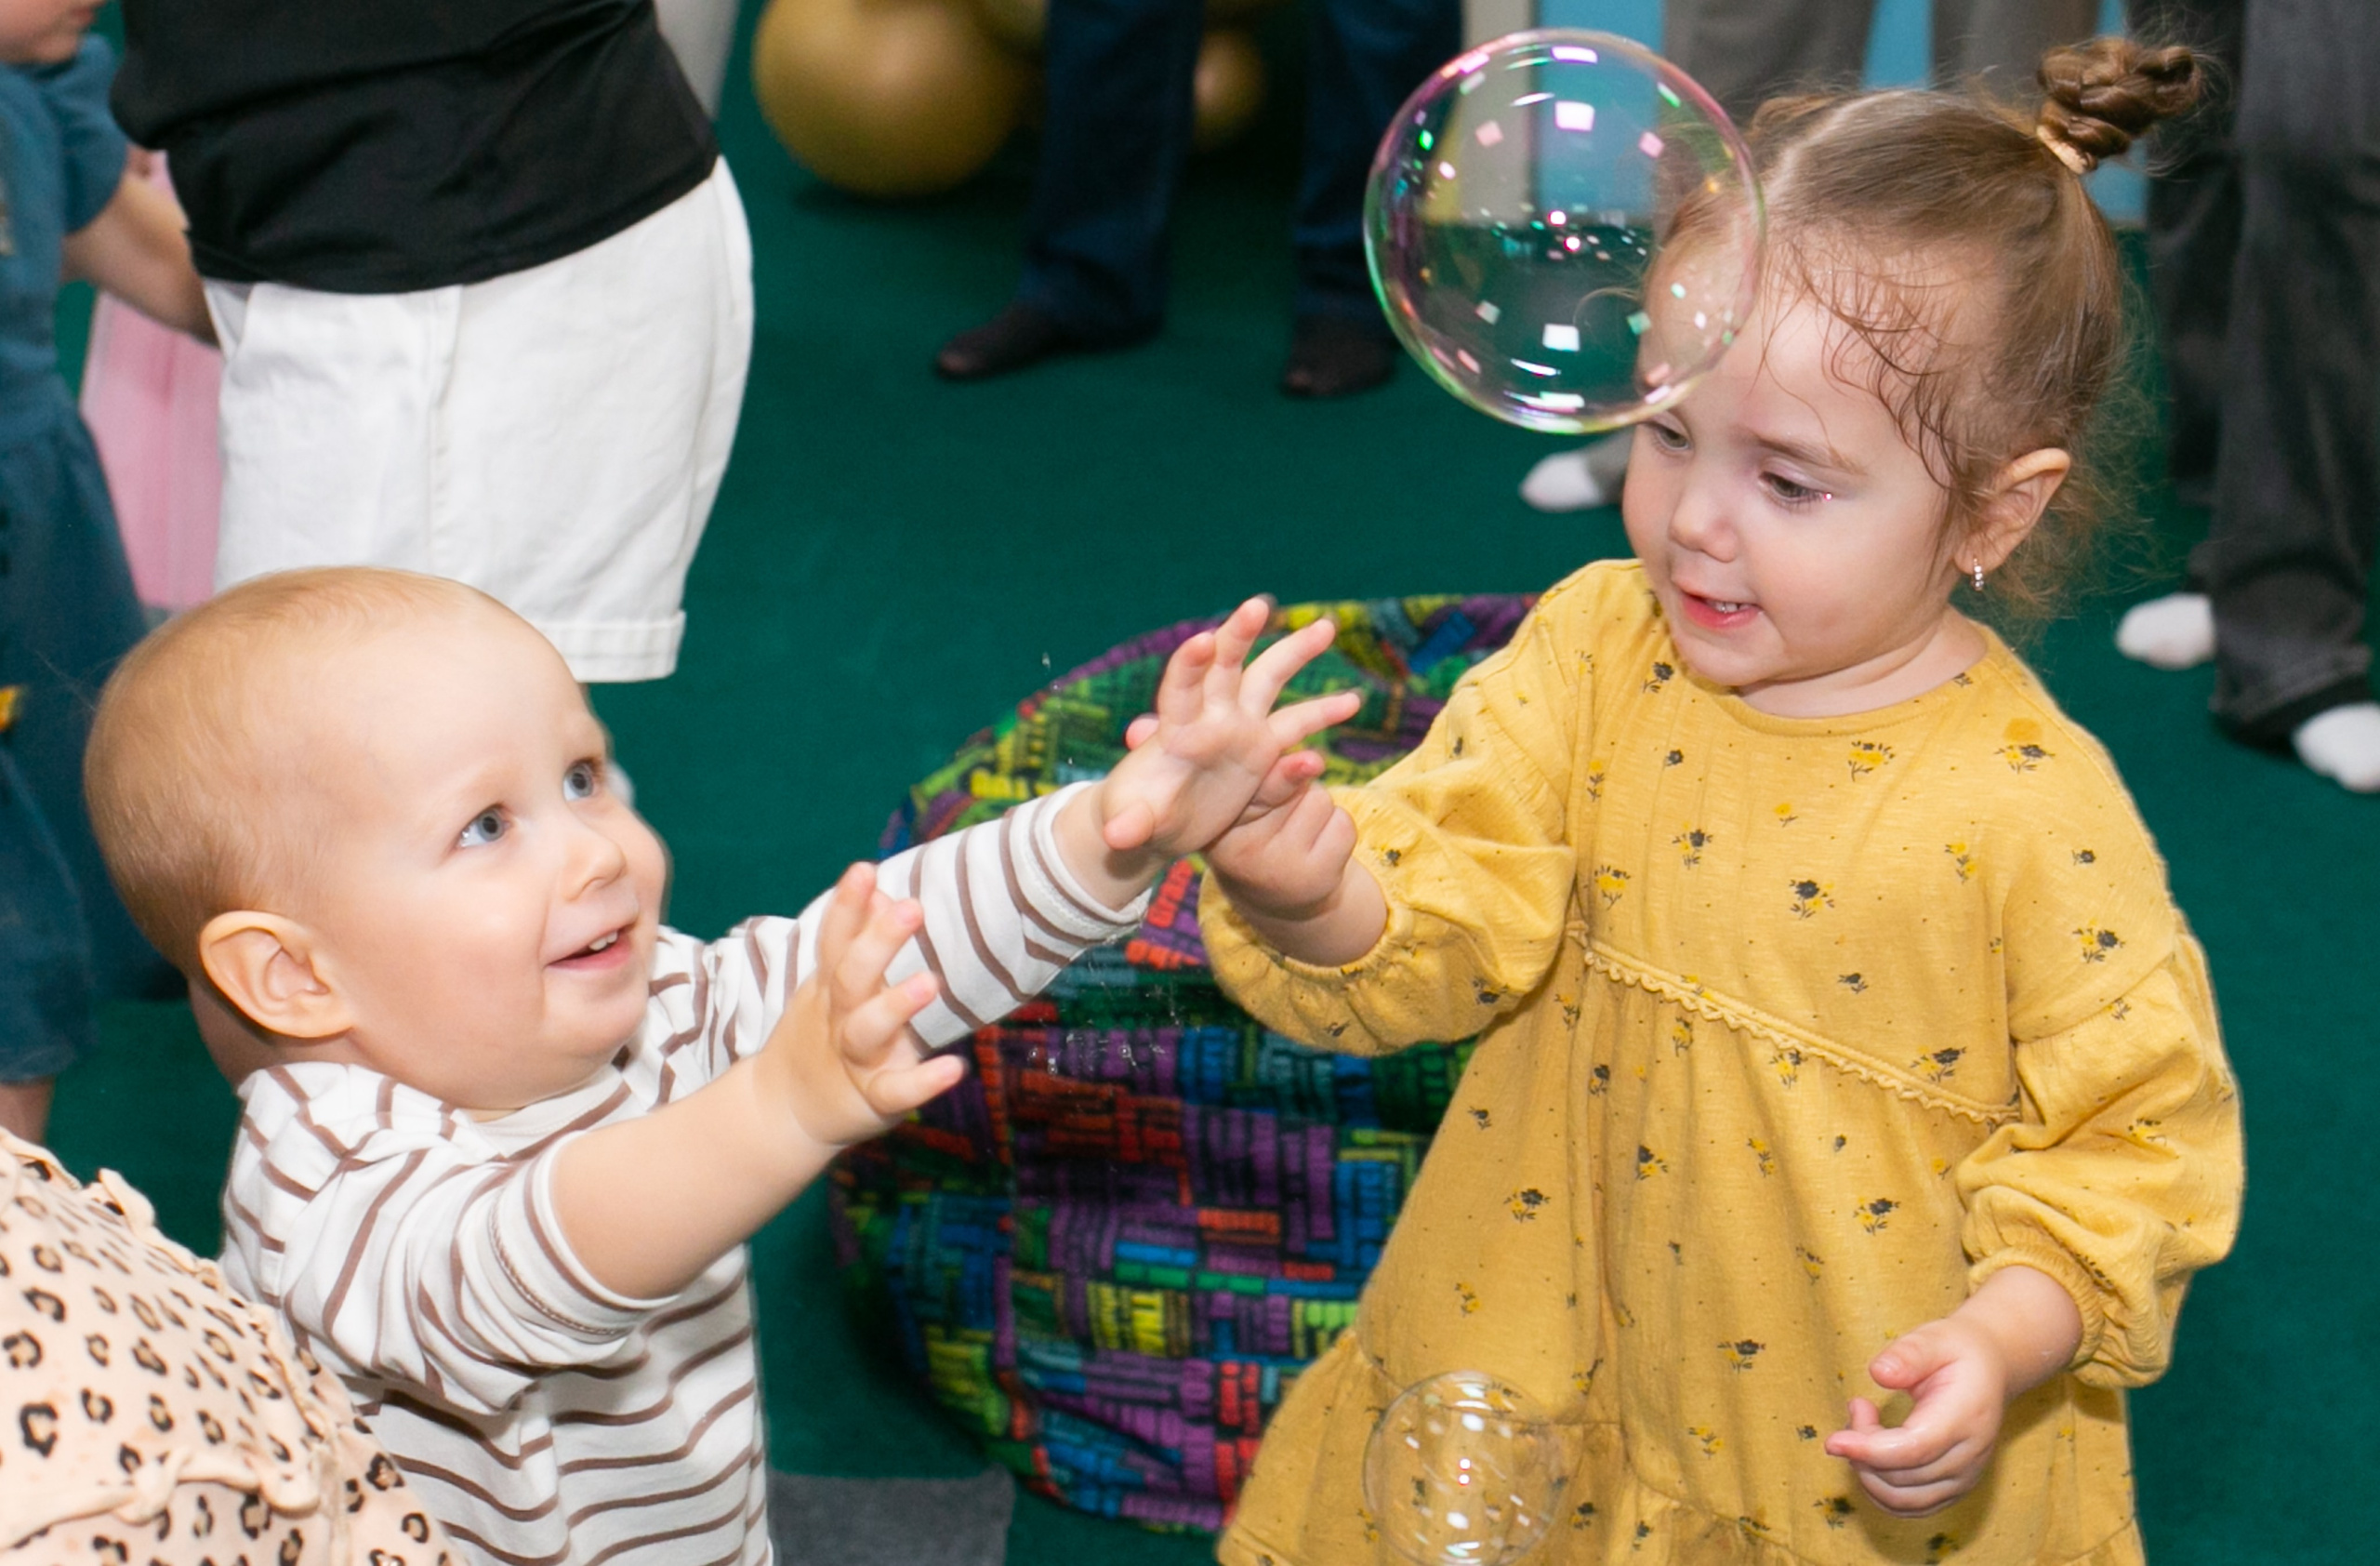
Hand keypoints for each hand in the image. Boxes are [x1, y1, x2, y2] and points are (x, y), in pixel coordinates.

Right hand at [765, 864, 965, 1150]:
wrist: (785, 1113)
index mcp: (831, 988)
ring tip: (930, 981)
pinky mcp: (873, 1099)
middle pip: (853, 976)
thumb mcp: (833, 987)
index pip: (835, 940)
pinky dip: (923, 1081)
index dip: (847, 905)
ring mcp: (855, 1059)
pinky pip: (897, 1090)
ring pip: (868, 1030)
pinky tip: (955, 1069)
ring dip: (897, 1005)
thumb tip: (884, 891)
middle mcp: (840, 1018)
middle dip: (878, 942)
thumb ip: (858, 940)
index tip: (864, 869)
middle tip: (911, 908)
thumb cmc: (823, 1035)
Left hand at [1091, 598, 1359, 870]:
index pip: (1180, 689)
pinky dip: (1321, 713)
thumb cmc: (1137, 817)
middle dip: (1239, 634)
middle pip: (1225, 666)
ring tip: (1327, 628)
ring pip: (1268, 681)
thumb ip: (1130, 825)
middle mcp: (1209, 718)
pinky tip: (1354, 701)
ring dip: (1295, 652)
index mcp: (1175, 731)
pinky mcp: (1260, 749)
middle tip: (1256, 606)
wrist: (1158, 821)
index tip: (1203, 641)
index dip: (1191, 665)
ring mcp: (1238, 729)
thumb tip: (1116, 836)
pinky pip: (1295, 725)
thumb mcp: (1132, 824)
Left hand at [1824, 1315, 2010, 1515]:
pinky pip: (1910, 1506)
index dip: (1869, 1450)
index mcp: (1965, 1418)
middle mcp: (1969, 1457)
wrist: (1990, 1369)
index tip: (1832, 1441)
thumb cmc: (1956, 1351)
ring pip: (1902, 1500)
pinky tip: (1870, 1455)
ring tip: (1862, 1429)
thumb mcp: (1934, 1338)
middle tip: (1858, 1407)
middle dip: (1862, 1450)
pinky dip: (1879, 1489)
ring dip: (1867, 1473)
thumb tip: (1878, 1373)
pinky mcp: (1953, 1488)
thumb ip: (1907, 1354)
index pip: (1914, 1449)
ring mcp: (1964, 1478)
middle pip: (1903, 1477)